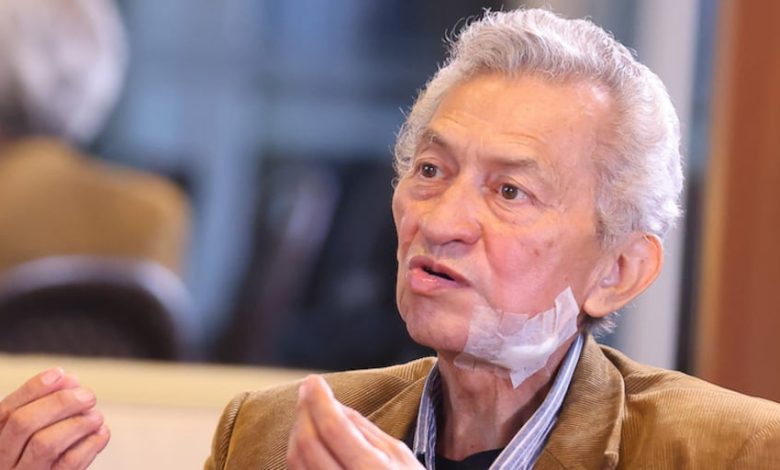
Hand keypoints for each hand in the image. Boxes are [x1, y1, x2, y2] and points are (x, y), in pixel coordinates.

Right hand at [0, 368, 109, 469]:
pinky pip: (69, 465)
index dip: (33, 389)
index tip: (61, 374)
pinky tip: (101, 434)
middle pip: (23, 424)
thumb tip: (67, 378)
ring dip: (76, 423)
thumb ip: (43, 407)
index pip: (5, 412)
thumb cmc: (37, 460)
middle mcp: (2, 462)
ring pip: (44, 444)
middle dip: (59, 402)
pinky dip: (89, 444)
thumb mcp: (31, 434)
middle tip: (88, 396)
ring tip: (95, 416)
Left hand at [287, 375, 423, 469]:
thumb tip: (336, 406)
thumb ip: (368, 432)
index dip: (319, 399)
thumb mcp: (403, 460)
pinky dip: (299, 455)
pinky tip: (308, 441)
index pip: (334, 428)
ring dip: (297, 431)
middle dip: (303, 411)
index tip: (314, 381)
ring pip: (296, 462)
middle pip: (308, 444)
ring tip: (308, 411)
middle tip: (308, 390)